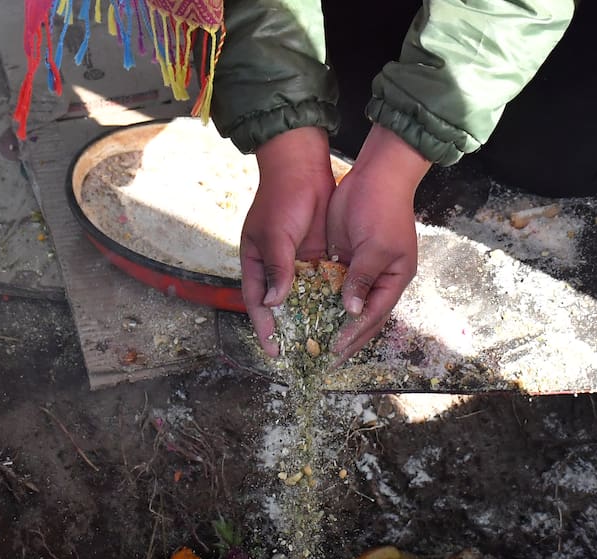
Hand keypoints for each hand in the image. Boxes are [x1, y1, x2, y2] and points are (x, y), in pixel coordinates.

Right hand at [241, 127, 335, 355]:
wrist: (303, 166)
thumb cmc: (281, 199)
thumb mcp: (276, 235)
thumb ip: (277, 269)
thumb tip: (273, 303)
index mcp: (256, 264)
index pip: (258, 303)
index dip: (265, 328)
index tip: (274, 351)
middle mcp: (276, 267)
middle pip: (282, 306)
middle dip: (291, 329)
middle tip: (303, 354)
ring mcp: (298, 262)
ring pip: (305, 297)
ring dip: (313, 316)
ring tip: (325, 341)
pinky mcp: (318, 255)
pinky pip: (324, 282)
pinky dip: (330, 298)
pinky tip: (340, 316)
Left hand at [327, 125, 430, 361]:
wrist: (374, 174)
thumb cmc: (380, 208)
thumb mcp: (374, 247)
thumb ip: (362, 279)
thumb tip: (352, 311)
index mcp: (394, 279)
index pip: (373, 316)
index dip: (354, 334)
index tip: (334, 349)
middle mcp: (380, 279)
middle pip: (363, 317)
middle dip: (345, 338)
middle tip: (324, 359)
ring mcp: (364, 269)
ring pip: (348, 304)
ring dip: (333, 322)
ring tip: (315, 343)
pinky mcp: (347, 258)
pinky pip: (335, 286)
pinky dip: (324, 301)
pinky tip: (309, 314)